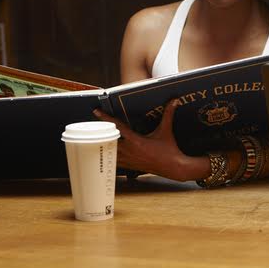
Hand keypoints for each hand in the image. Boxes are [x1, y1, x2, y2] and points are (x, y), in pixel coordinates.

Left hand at [93, 99, 208, 181]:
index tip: (96, 111)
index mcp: (136, 141)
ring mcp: (129, 160)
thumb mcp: (166, 130)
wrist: (173, 167)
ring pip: (109, 153)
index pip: (117, 127)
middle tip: (94, 126)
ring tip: (96, 138)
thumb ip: (168, 114)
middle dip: (101, 133)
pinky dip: (110, 156)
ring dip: (103, 146)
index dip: (106, 118)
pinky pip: (116, 162)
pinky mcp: (131, 166)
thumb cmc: (169, 149)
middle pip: (108, 141)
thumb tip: (174, 100)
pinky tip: (107, 153)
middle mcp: (129, 150)